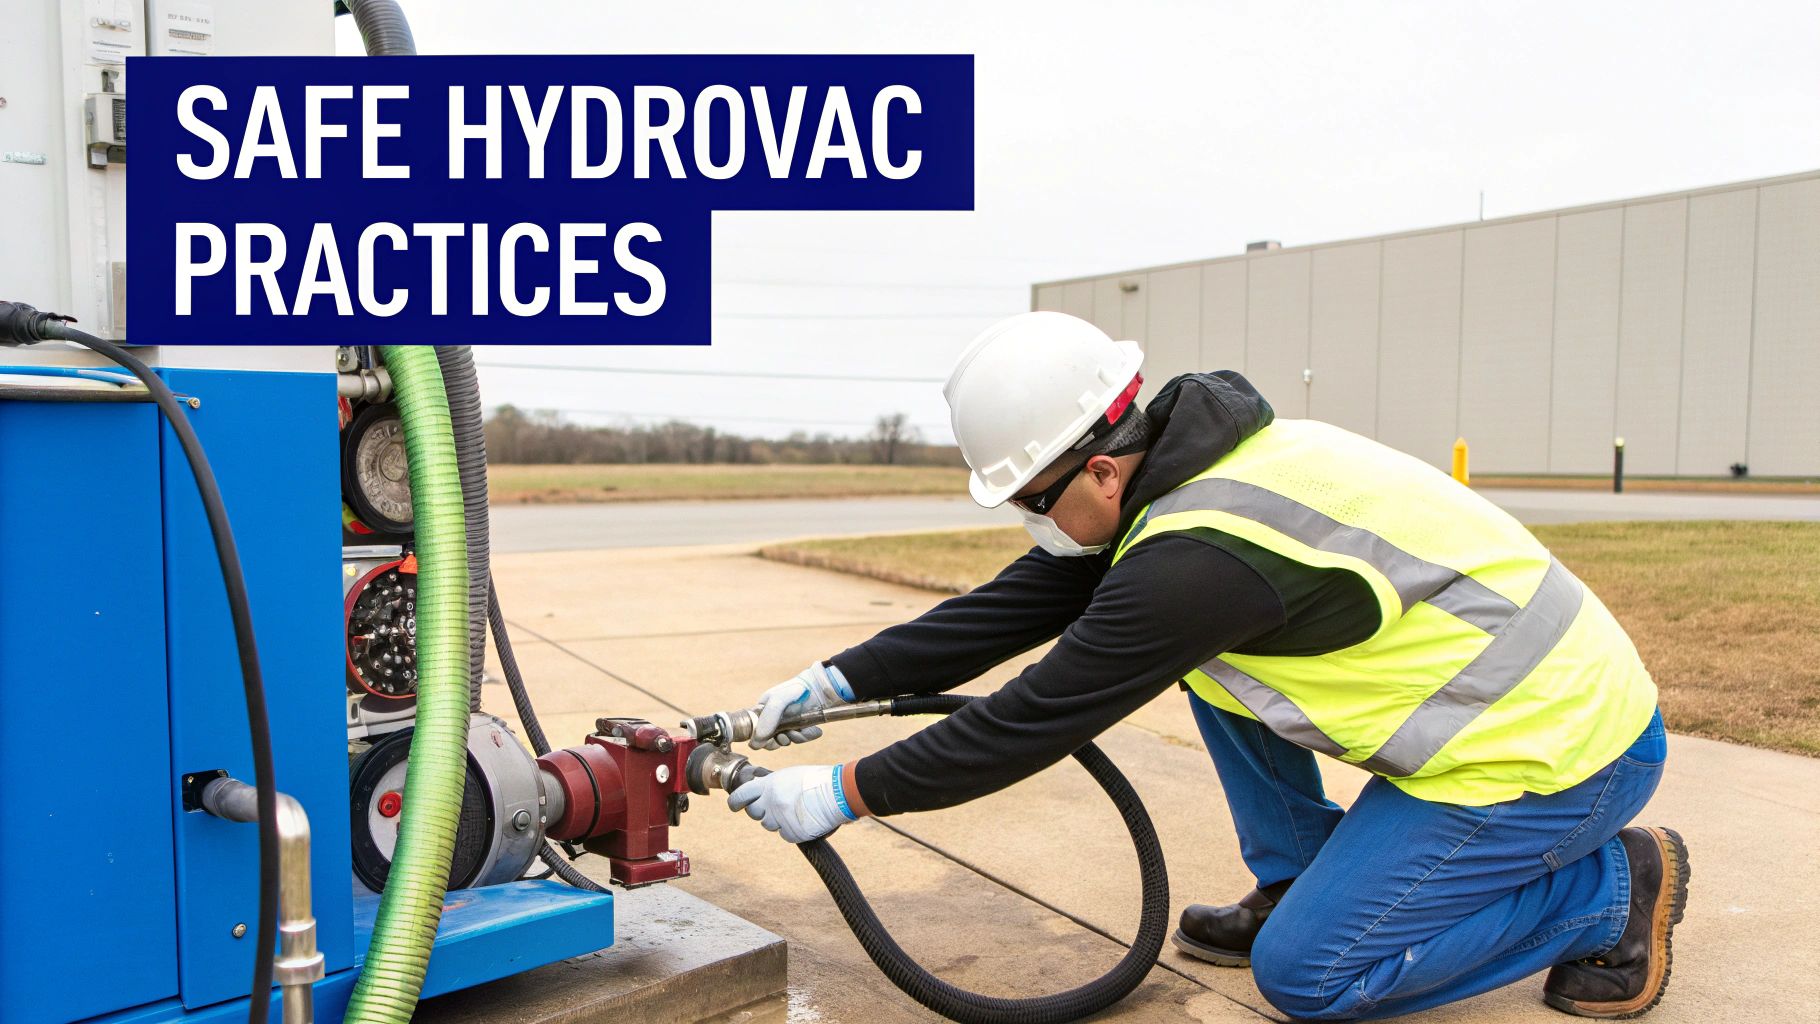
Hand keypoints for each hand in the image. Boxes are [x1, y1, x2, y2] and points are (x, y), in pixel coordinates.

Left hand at [728, 764, 857, 842]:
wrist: (839, 792)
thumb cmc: (818, 780)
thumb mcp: (790, 775)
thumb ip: (772, 785)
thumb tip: (760, 794)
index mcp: (769, 785)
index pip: (741, 795)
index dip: (735, 802)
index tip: (734, 806)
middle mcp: (771, 802)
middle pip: (754, 813)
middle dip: (762, 811)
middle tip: (778, 806)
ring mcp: (781, 819)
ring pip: (770, 825)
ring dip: (779, 820)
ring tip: (797, 809)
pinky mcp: (793, 833)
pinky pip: (785, 835)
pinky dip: (792, 830)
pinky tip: (804, 819)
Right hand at [750, 662, 853, 749]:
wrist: (822, 688)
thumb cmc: (797, 690)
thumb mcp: (778, 701)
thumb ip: (766, 720)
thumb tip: (756, 744)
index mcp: (763, 709)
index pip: (754, 731)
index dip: (761, 739)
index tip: (770, 739)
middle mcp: (773, 717)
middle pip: (769, 740)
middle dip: (777, 741)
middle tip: (785, 736)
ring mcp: (787, 722)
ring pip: (785, 740)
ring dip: (793, 739)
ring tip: (798, 731)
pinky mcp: (800, 726)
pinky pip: (800, 738)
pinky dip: (805, 736)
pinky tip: (813, 730)